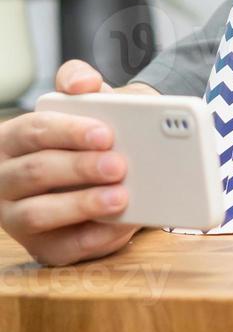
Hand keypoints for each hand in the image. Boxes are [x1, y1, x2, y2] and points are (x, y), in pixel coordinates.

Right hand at [0, 60, 149, 265]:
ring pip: (39, 214)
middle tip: (120, 165)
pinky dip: (94, 238)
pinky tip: (123, 226)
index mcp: (13, 140)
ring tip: (123, 197)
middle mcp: (6, 180)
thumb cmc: (94, 132)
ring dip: (82, 205)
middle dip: (80, 168)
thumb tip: (84, 83)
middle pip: (36, 172)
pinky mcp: (43, 247)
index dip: (69, 132)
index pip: (33, 131)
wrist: (113, 161)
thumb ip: (81, 82)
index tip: (106, 133)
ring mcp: (19, 218)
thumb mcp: (89, 102)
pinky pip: (62, 249)